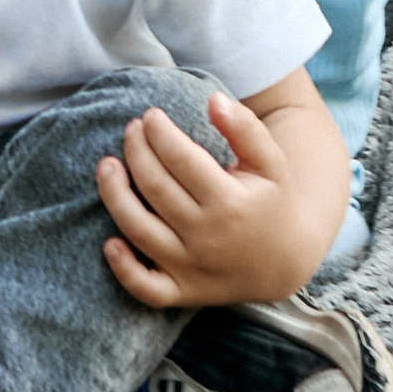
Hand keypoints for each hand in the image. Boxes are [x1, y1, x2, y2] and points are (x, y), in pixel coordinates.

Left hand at [98, 92, 317, 310]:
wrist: (285, 263)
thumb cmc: (272, 202)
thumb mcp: (271, 163)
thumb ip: (246, 129)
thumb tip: (214, 99)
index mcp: (230, 203)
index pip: (181, 159)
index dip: (159, 132)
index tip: (150, 115)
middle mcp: (207, 237)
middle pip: (156, 188)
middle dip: (136, 151)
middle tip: (131, 129)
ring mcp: (192, 268)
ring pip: (140, 231)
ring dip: (115, 195)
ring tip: (107, 165)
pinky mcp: (182, 292)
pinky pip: (146, 288)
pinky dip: (124, 270)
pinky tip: (109, 243)